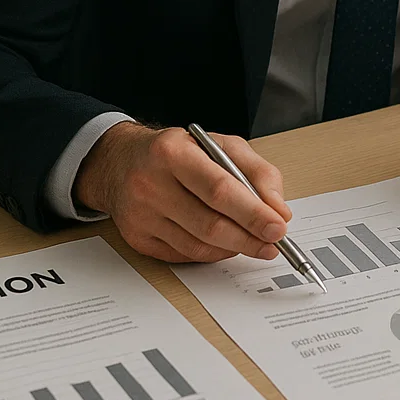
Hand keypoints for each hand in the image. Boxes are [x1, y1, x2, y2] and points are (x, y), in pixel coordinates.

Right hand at [74, 122, 292, 263]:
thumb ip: (257, 172)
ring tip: (254, 242)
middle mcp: (151, 184)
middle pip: (209, 224)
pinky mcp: (137, 239)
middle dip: (248, 238)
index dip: (252, 213)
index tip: (277, 227)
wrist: (120, 161)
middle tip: (273, 243)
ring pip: (198, 246)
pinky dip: (211, 254)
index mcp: (172, 153)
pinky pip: (183, 255)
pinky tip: (225, 244)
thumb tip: (278, 210)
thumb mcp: (220, 144)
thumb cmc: (177, 151)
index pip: (219, 190)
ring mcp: (141, 215)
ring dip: (233, 248)